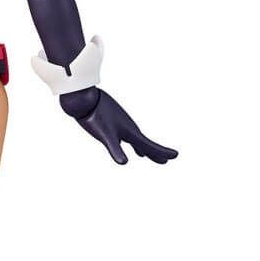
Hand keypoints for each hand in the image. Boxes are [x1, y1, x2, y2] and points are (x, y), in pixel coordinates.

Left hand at [60, 87, 177, 164]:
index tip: (176, 155)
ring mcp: (119, 122)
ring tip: (144, 154)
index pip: (149, 146)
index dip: (162, 152)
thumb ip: (115, 149)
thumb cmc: (95, 115)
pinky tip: (124, 139)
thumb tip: (123, 163)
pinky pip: (124, 132)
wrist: (83, 97)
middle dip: (154, 153)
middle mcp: (127, 127)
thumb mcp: (105, 135)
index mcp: (129, 132)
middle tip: (165, 160)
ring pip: (134, 137)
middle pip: (144, 144)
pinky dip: (128, 139)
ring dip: (142, 146)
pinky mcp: (110, 119)